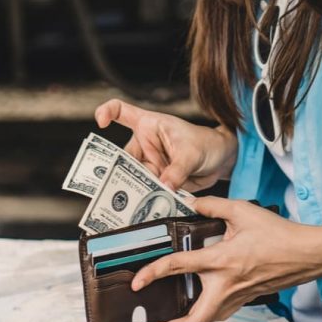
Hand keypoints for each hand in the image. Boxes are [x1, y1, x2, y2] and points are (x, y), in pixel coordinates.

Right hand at [94, 99, 237, 191]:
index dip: (107, 112)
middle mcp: (144, 144)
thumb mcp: (192, 154)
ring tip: (132, 205)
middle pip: (121, 158)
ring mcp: (148, 163)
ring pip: (132, 178)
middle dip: (117, 174)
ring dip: (133, 191)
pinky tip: (143, 210)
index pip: (121, 111)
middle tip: (114, 189)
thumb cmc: (207, 144)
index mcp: (149, 125)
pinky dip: (144, 200)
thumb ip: (177, 171)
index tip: (100, 122)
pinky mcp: (156, 180)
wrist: (221, 161)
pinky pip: (145, 190)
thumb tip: (163, 187)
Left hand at [131, 197, 321, 321]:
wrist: (308, 254)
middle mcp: (225, 286)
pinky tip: (195, 307)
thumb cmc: (279, 235)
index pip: (177, 267)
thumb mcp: (243, 212)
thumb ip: (213, 206)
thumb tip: (193, 204)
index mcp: (221, 262)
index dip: (152, 274)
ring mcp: (236, 297)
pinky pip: (218, 315)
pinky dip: (202, 316)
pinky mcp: (245, 300)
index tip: (138, 282)